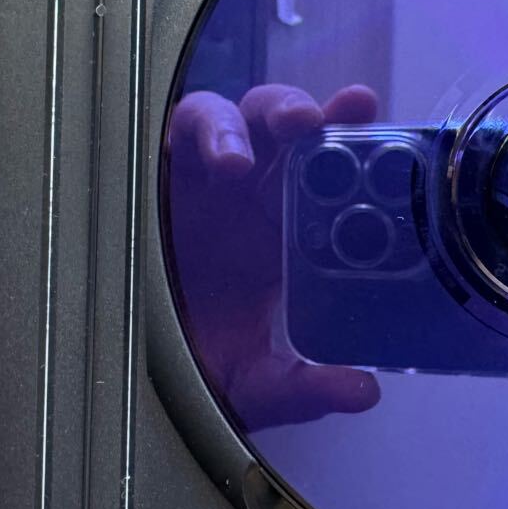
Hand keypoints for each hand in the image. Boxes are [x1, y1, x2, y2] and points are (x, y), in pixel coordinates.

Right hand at [165, 84, 381, 429]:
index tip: (382, 123)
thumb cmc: (196, 363)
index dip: (359, 144)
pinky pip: (183, 129)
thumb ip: (305, 388)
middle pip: (292, 131)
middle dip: (313, 114)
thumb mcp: (256, 384)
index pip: (333, 176)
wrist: (126, 372)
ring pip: (242, 115)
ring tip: (280, 136)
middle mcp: (255, 196)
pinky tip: (223, 160)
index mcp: (291, 233)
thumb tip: (364, 394)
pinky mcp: (158, 171)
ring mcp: (206, 178)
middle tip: (332, 119)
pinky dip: (205, 130)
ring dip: (265, 113)